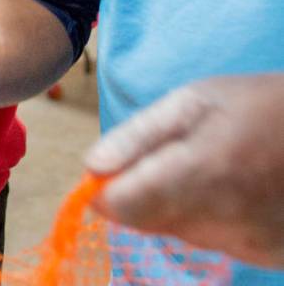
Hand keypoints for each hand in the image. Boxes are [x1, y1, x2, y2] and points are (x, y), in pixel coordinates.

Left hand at [86, 74, 283, 268]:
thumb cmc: (254, 105)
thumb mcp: (191, 101)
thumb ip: (137, 136)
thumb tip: (91, 167)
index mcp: (204, 169)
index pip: (125, 207)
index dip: (104, 191)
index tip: (105, 171)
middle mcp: (228, 216)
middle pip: (147, 223)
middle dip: (140, 193)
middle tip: (168, 156)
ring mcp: (253, 243)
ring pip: (178, 235)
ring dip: (175, 206)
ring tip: (208, 166)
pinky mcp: (271, 256)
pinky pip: (213, 243)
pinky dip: (208, 219)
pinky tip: (230, 189)